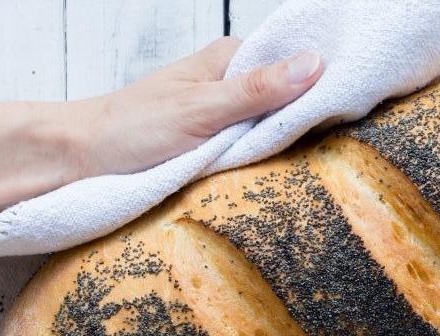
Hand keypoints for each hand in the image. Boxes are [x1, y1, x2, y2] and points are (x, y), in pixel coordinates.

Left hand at [68, 37, 322, 177]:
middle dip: (308, 116)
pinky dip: (264, 160)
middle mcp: (230, 84)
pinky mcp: (214, 146)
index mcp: (230, 60)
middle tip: (343, 137)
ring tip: (320, 158)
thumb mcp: (203, 109)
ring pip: (272, 127)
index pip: (294, 64)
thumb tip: (315, 63)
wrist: (83, 159)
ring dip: (286, 143)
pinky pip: (252, 150)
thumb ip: (258, 90)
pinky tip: (282, 170)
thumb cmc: (133, 127)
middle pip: (287, 98)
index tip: (356, 100)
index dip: (324, 82)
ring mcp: (224, 116)